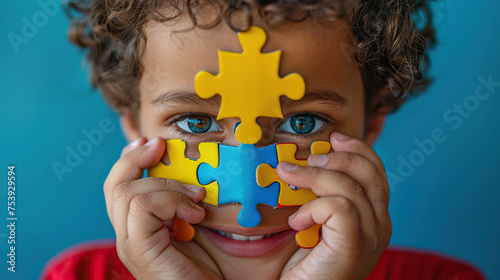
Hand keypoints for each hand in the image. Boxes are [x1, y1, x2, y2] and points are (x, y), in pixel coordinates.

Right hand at [103, 137, 221, 279]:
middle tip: (162, 147)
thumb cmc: (208, 266)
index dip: (129, 159)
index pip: (118, 186)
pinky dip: (172, 201)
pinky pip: (142, 207)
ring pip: (128, 192)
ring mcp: (130, 244)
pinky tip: (195, 214)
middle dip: (137, 158)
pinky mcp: (139, 250)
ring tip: (196, 198)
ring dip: (167, 185)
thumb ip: (183, 201)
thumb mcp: (194, 224)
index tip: (151, 141)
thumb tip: (191, 171)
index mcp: (137, 227)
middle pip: (115, 185)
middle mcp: (127, 235)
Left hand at [278, 132, 391, 279]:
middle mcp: (380, 225)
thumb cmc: (305, 262)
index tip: (332, 139)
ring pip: (350, 187)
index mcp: (374, 216)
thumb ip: (321, 195)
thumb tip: (307, 161)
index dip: (356, 148)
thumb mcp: (316, 220)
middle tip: (306, 160)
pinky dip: (313, 207)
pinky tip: (298, 222)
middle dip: (336, 158)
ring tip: (287, 179)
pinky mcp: (353, 246)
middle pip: (369, 172)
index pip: (375, 170)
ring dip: (312, 177)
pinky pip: (339, 207)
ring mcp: (370, 237)